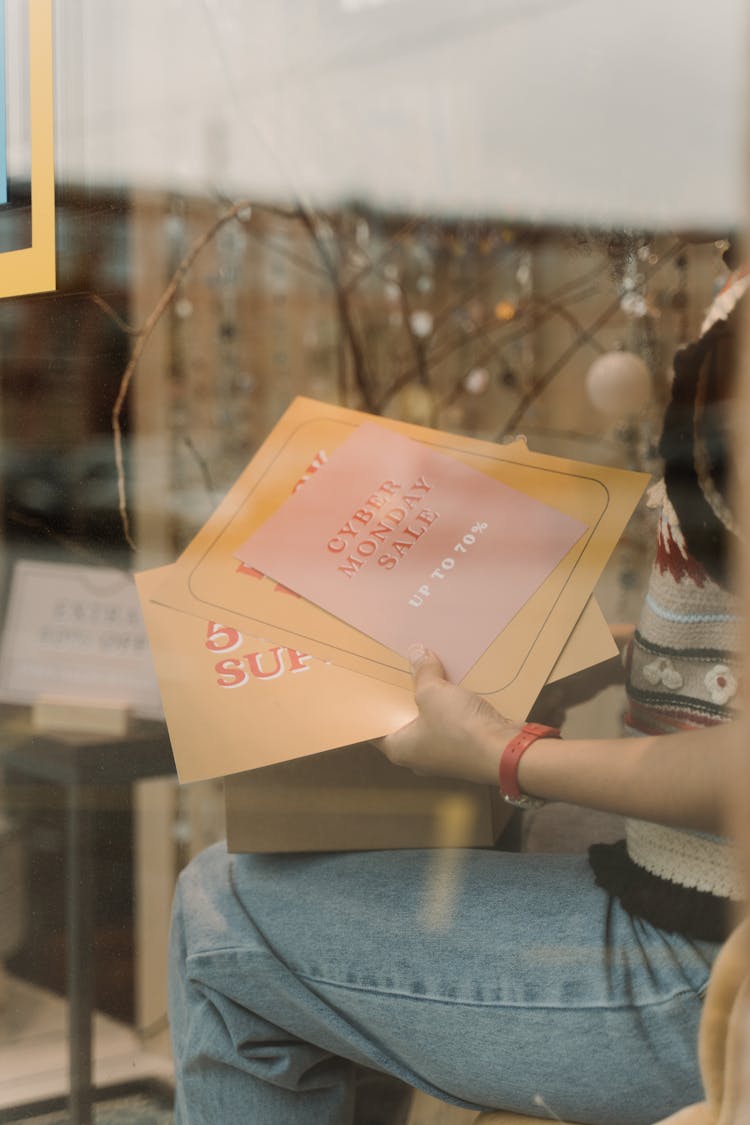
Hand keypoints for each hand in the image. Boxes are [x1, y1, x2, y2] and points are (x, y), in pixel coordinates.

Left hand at [377, 645, 521, 784]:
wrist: (506, 751)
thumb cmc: (458, 728)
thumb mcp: (433, 692)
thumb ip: (422, 672)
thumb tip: (416, 652)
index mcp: (400, 749)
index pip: (374, 728)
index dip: (372, 706)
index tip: (369, 687)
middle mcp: (418, 757)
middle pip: (404, 722)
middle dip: (404, 698)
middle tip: (398, 671)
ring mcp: (443, 754)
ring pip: (430, 722)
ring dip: (431, 701)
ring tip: (426, 672)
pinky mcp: (465, 749)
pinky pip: (451, 724)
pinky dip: (451, 708)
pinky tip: (453, 686)